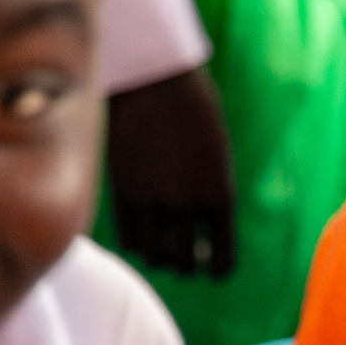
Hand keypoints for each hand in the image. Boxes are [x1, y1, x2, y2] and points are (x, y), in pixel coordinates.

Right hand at [106, 67, 236, 279]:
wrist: (153, 78)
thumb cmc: (192, 104)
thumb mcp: (217, 150)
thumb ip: (212, 188)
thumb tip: (204, 219)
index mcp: (221, 195)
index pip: (222, 260)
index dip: (217, 266)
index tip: (212, 263)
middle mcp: (187, 206)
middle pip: (184, 264)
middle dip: (186, 263)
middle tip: (185, 255)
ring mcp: (152, 201)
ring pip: (155, 257)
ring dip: (159, 255)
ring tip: (161, 245)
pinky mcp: (122, 192)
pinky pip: (129, 239)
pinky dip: (136, 241)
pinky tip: (140, 231)